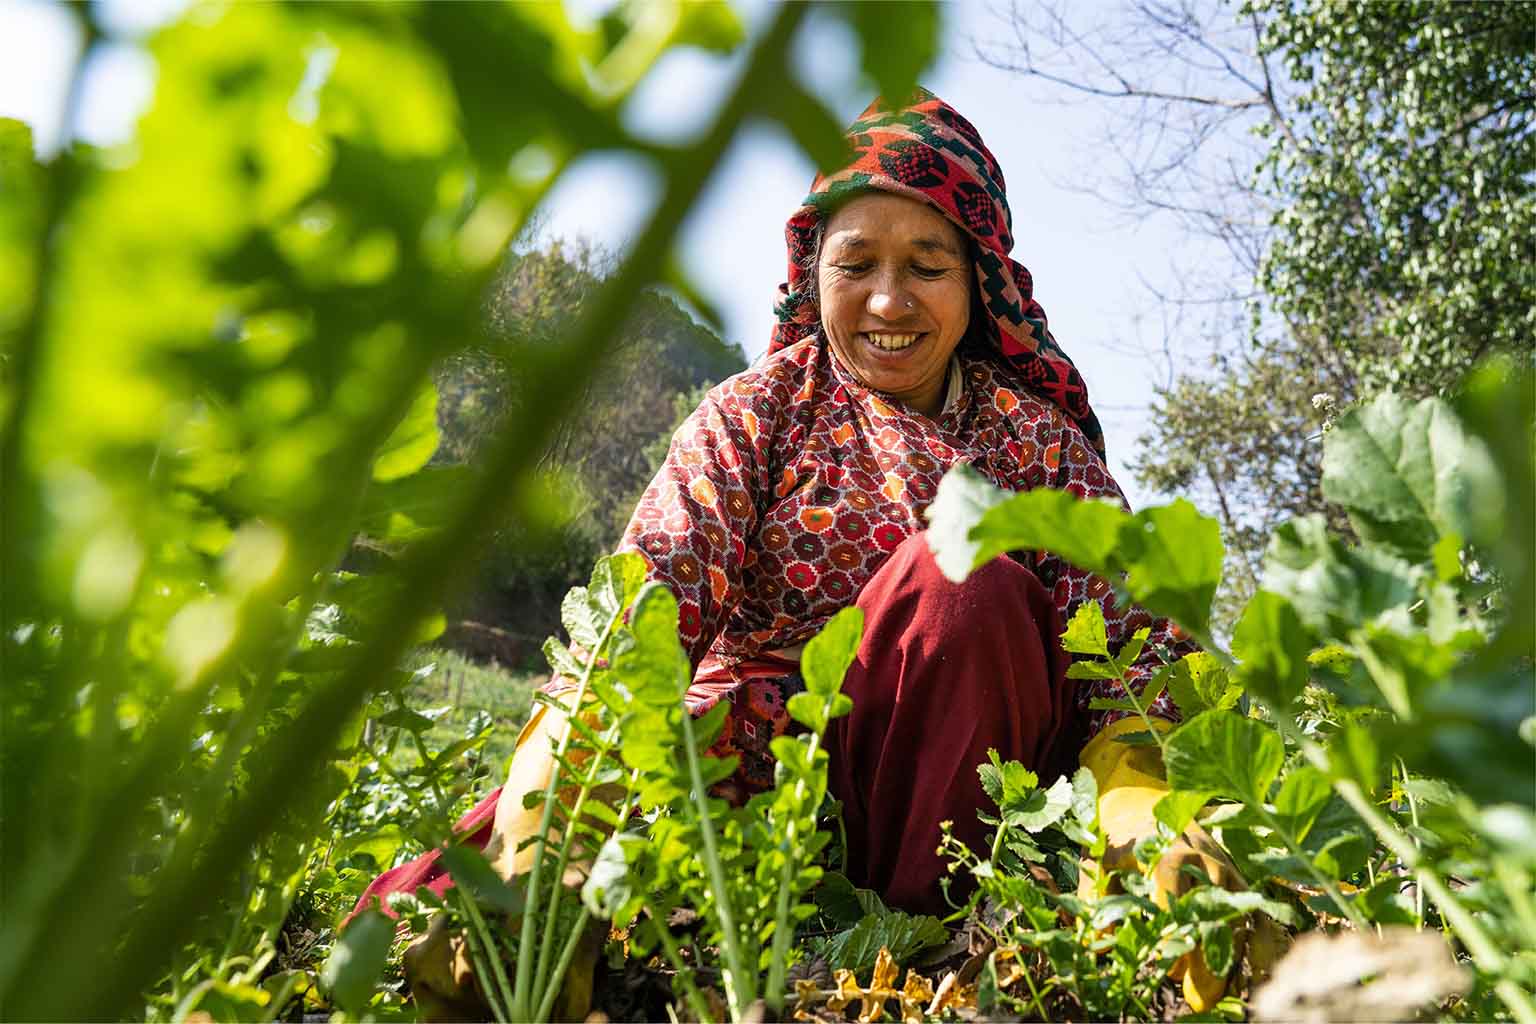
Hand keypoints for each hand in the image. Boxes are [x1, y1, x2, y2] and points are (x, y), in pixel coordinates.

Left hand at [1079, 720, 1245, 1012]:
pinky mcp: (1237, 882)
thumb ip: (1096, 895)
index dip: (1171, 921)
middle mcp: (1204, 857)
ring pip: (1236, 919)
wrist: (1142, 795)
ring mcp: (1226, 870)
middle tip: (1196, 998)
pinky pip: (1253, 918)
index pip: (1172, 883)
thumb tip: (1096, 942)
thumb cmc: (1114, 831)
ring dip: (1227, 961)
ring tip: (1212, 997)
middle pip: (1212, 909)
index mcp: (1166, 845)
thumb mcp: (1097, 857)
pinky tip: (1252, 979)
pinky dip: (1257, 948)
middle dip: (1205, 956)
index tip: (1165, 959)